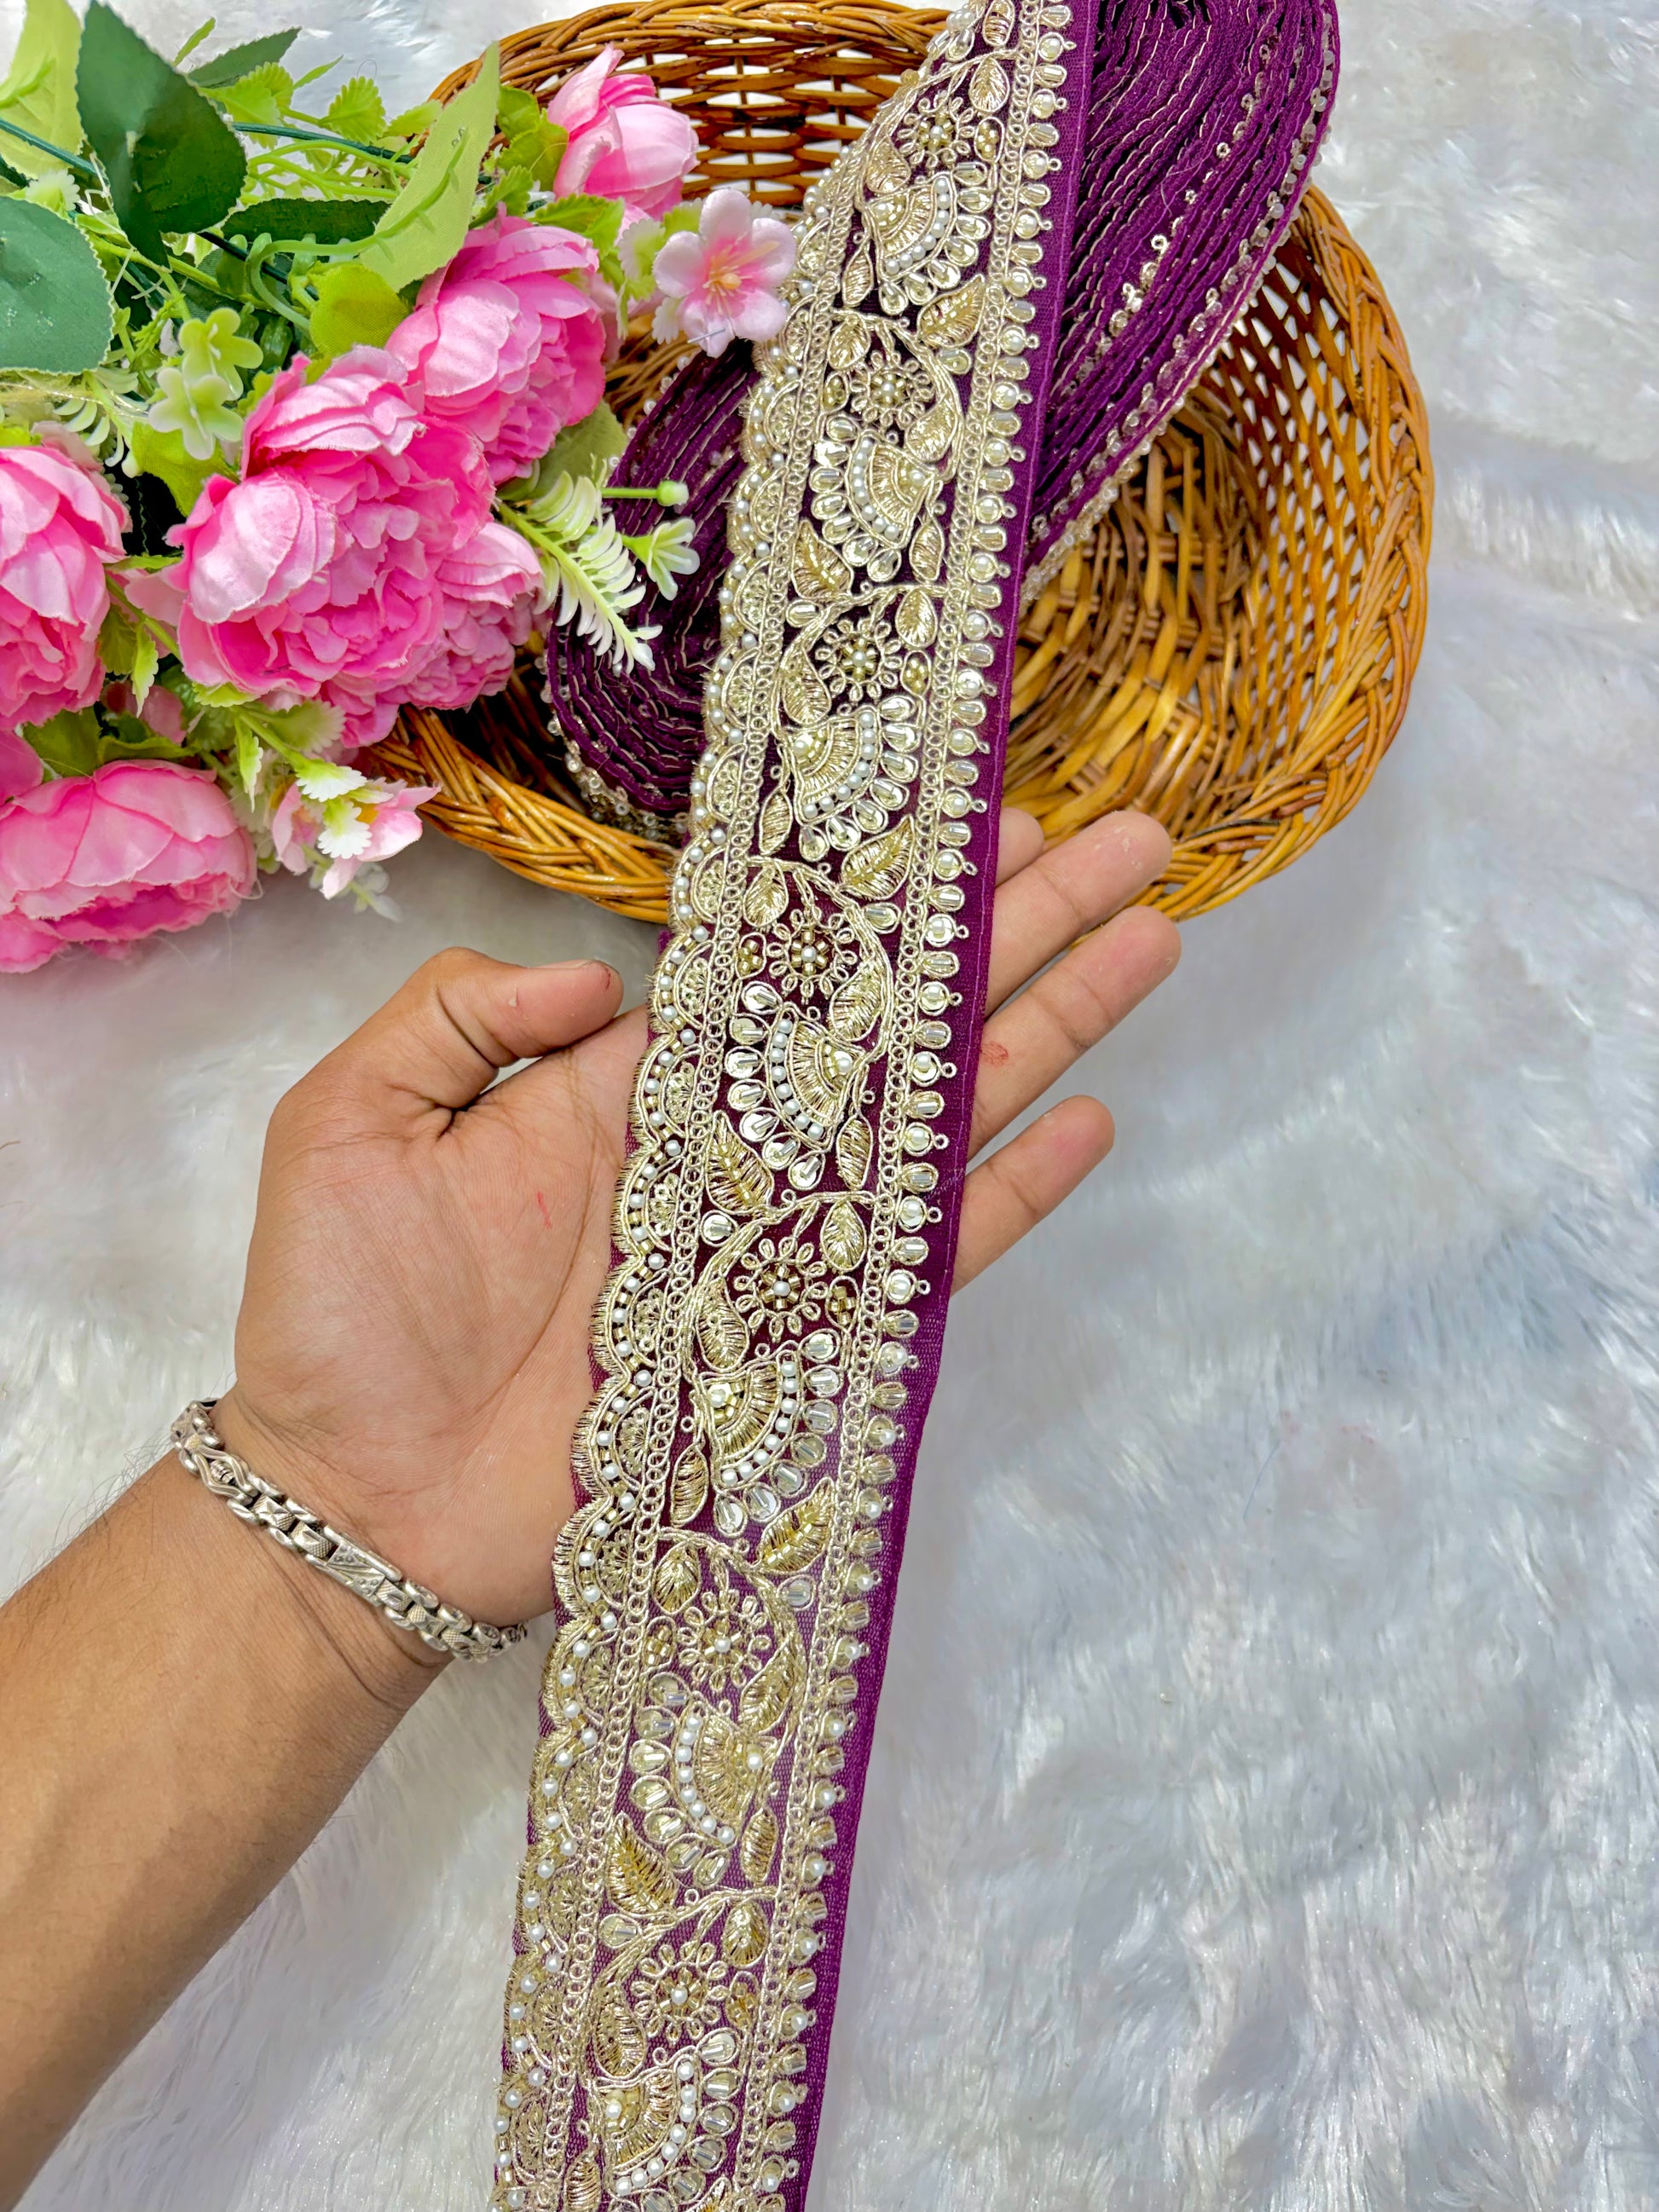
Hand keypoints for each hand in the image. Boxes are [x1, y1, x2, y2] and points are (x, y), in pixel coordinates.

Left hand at [215, 807, 1179, 1644]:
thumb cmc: (341, 1319)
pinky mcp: (803, 1343)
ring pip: (942, 1114)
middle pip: (900, 1015)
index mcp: (637, 1083)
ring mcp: (779, 1242)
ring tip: (1150, 940)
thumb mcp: (351, 1121)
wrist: (360, 1505)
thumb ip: (458, 1017)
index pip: (788, 959)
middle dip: (1015, 923)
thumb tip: (604, 979)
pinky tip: (1087, 1118)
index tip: (972, 804)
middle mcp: (731, 1146)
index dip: (880, 887)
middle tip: (1129, 842)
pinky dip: (1008, 1193)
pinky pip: (929, 1261)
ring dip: (1049, 1025)